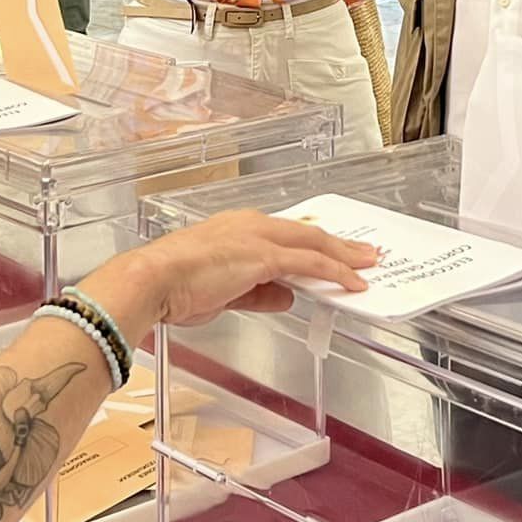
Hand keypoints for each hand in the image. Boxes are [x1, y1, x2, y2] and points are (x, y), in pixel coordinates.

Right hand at [89, 210, 379, 331]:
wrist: (153, 280)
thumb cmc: (173, 286)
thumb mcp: (222, 293)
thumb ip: (256, 293)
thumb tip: (286, 295)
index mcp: (235, 229)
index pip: (283, 235)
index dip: (310, 244)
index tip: (329, 250)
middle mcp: (250, 225)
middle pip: (306, 233)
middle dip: (338, 245)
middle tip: (364, 253)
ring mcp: (258, 238)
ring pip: (313, 244)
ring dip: (344, 255)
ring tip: (368, 265)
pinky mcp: (264, 256)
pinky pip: (309, 263)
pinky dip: (334, 271)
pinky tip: (350, 283)